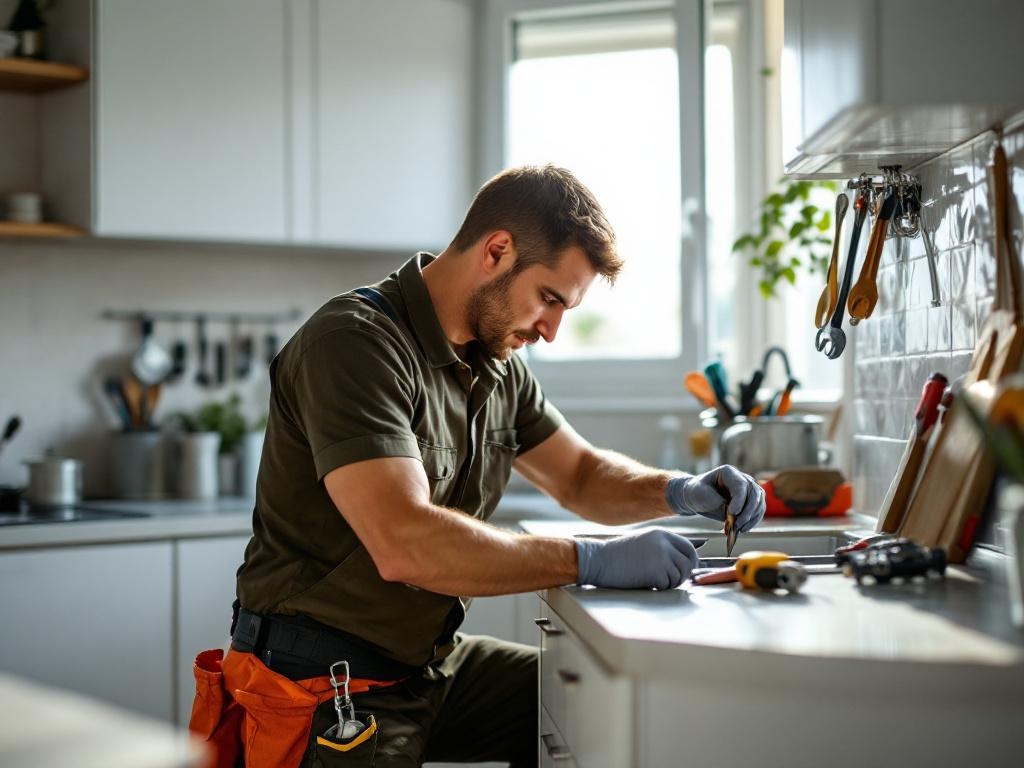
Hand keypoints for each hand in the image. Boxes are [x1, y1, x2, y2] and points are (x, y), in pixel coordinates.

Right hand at [575, 529, 699, 589]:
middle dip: (683, 574)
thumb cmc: (617, 554)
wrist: (599, 560)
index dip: (691, 560)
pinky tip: (647, 581)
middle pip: (689, 562)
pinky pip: (668, 584)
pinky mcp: (656, 571)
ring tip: (655, 580)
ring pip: (680, 575)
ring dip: (670, 582)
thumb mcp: (643, 542)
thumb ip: (662, 547)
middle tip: (672, 579)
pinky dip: (660, 586)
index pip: (688, 547)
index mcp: (661, 534)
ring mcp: (661, 557)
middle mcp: (664, 543)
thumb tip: (681, 562)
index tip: (687, 568)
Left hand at [665, 465, 765, 532]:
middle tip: (737, 525)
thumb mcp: (701, 494)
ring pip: (759, 503)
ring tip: (739, 529)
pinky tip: (743, 529)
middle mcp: (742, 479)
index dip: (739, 500)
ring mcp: (748, 490)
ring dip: (751, 519)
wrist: (697, 497)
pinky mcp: (750, 502)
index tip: (732, 513)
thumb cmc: (697, 493)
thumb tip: (735, 513)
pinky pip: (758, 512)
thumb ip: (717, 502)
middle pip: (755, 493)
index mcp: (729, 472)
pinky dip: (752, 522)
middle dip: (748, 511)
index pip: (741, 485)